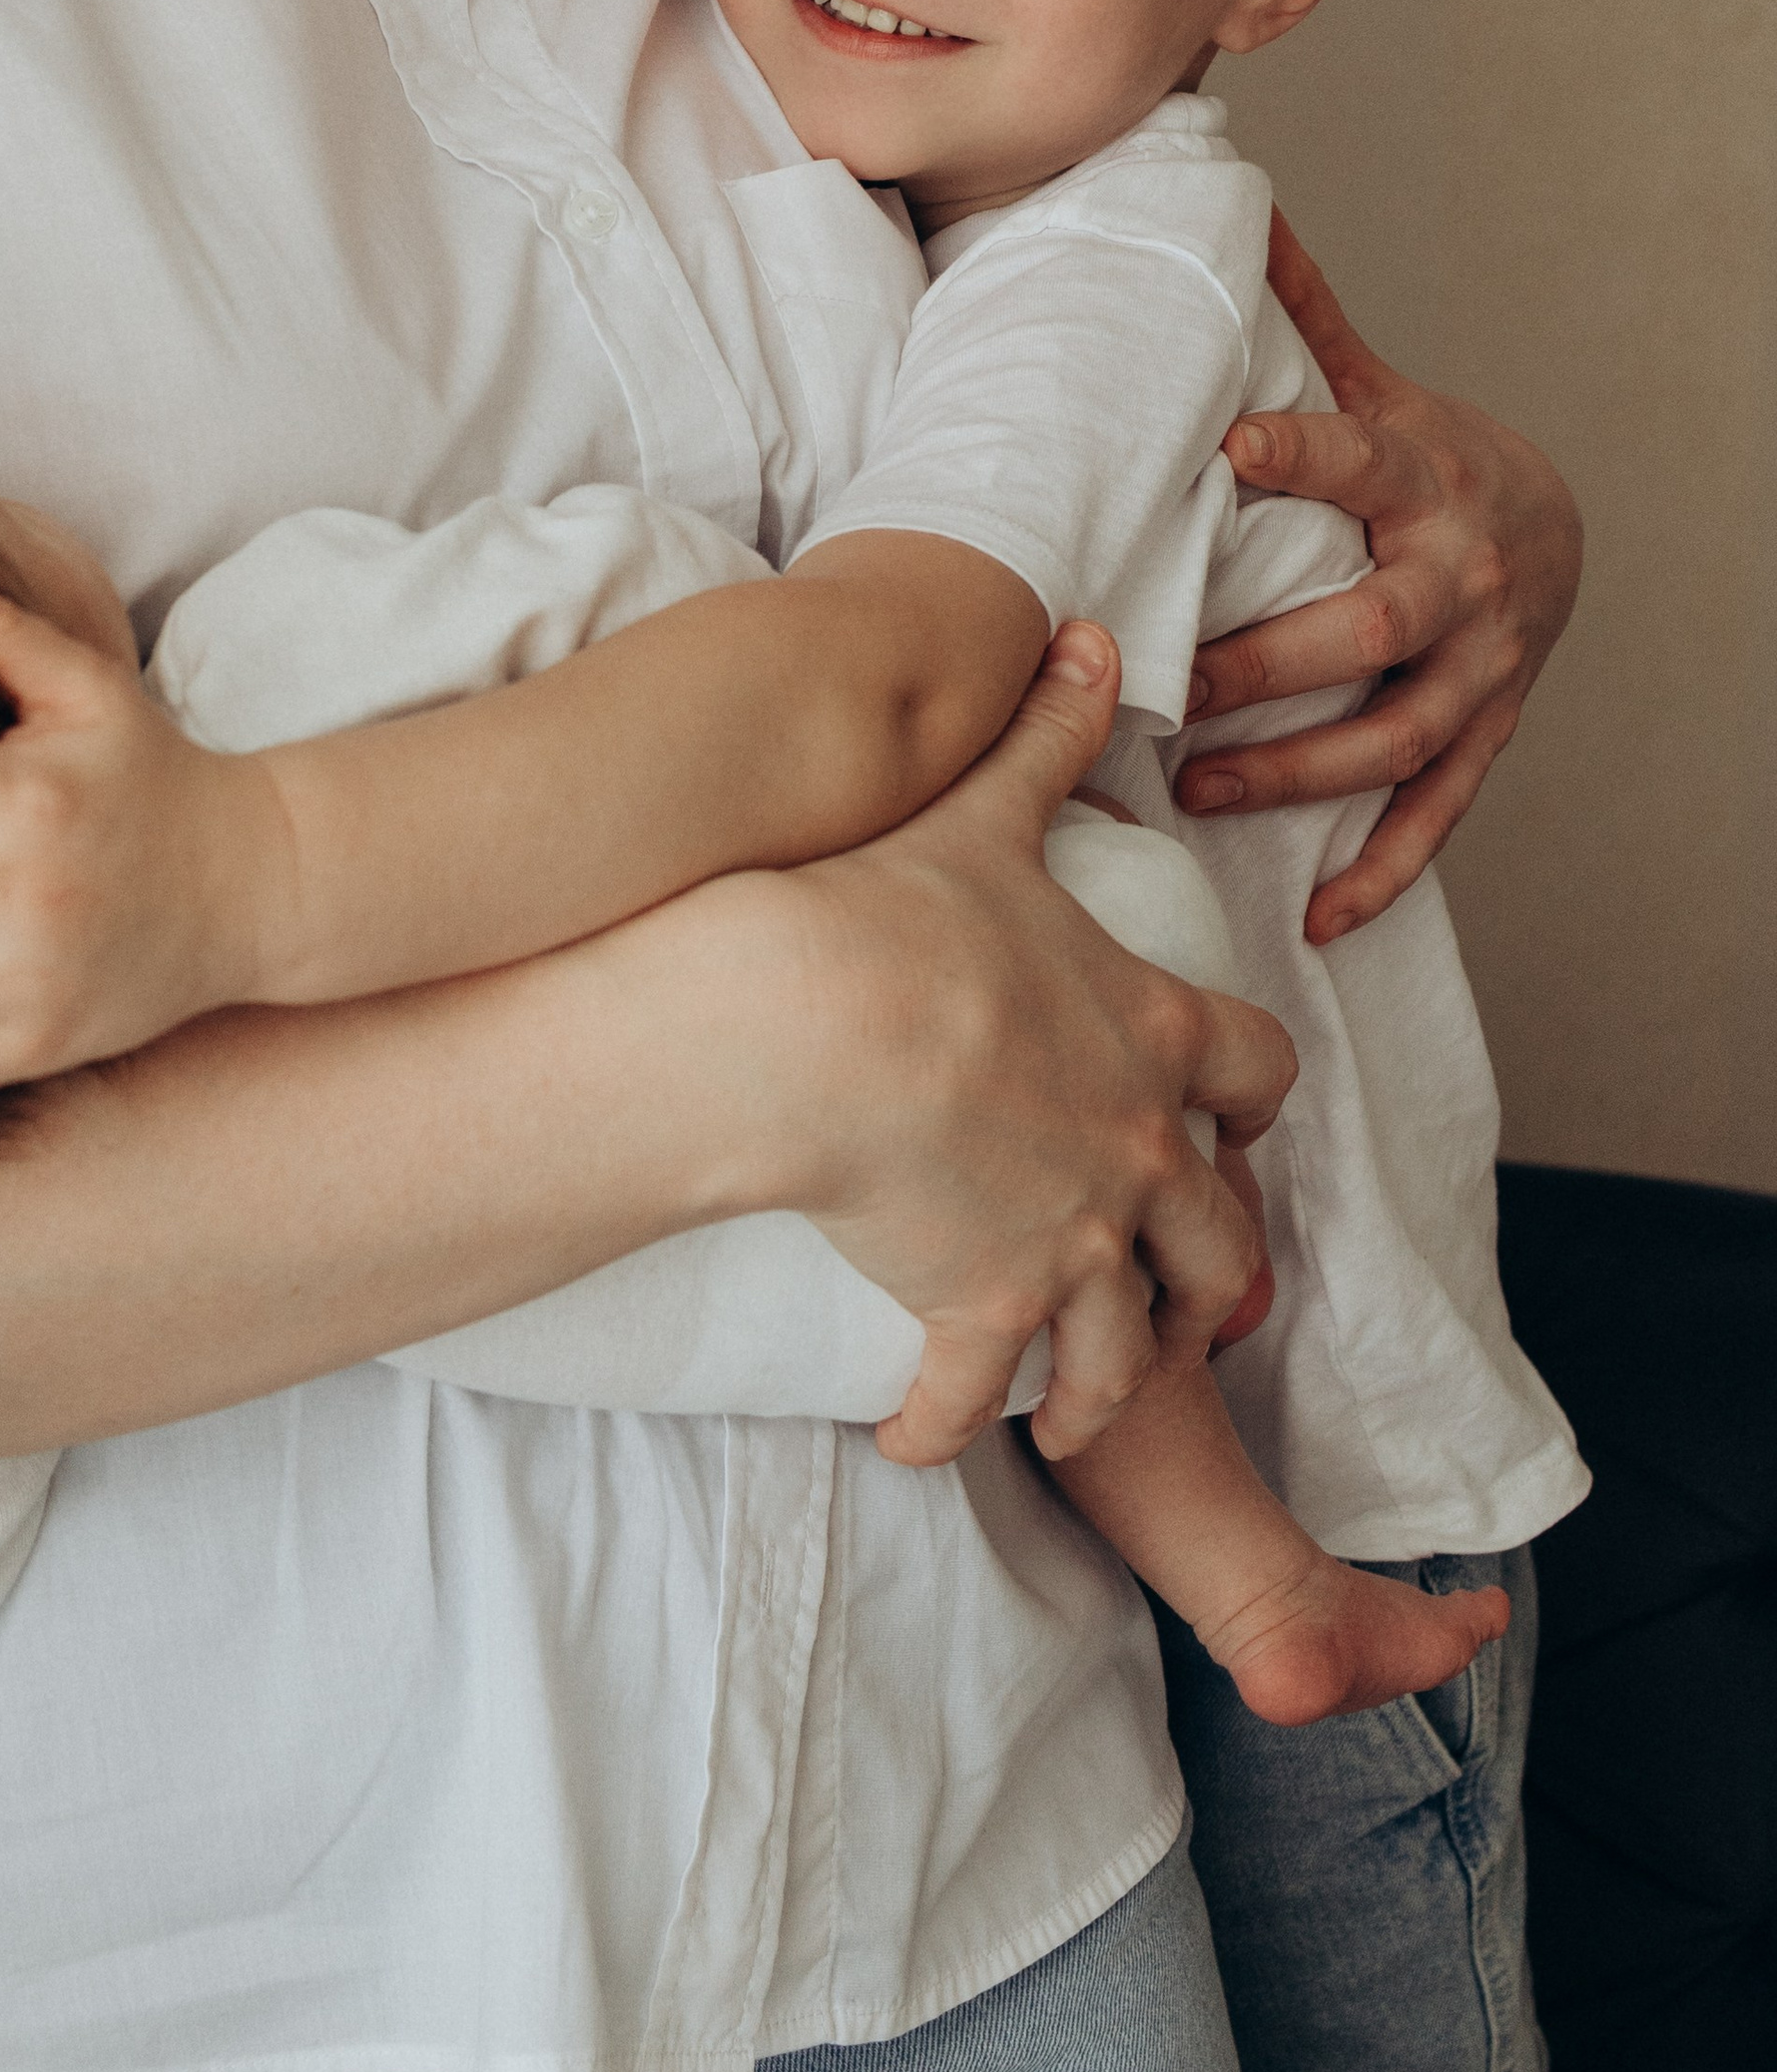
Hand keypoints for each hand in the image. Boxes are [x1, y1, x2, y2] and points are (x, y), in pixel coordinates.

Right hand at [759, 626, 1295, 1470]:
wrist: (818, 1021)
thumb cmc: (900, 911)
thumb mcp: (986, 811)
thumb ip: (1050, 733)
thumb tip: (1091, 633)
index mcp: (1150, 1035)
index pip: (1253, 1075)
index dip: (1249, 1102)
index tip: (1234, 1121)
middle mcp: (1136, 1152)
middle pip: (1220, 1239)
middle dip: (1205, 1271)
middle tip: (1175, 1289)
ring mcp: (1070, 1241)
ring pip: (1130, 1348)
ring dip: (1103, 1376)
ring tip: (1068, 1401)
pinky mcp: (987, 1309)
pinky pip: (983, 1401)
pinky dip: (953, 1425)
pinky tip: (918, 1438)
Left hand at [1175, 211, 1581, 940]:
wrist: (1551, 532)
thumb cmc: (1431, 459)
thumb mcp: (1381, 387)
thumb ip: (1303, 318)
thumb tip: (1242, 204)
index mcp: (1422, 478)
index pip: (1357, 462)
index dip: (1299, 457)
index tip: (1227, 451)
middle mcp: (1459, 581)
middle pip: (1368, 629)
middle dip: (1269, 665)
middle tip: (1171, 691)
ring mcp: (1479, 671)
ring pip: (1393, 737)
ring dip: (1297, 775)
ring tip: (1199, 791)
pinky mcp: (1484, 737)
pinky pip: (1438, 816)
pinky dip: (1384, 872)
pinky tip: (1321, 918)